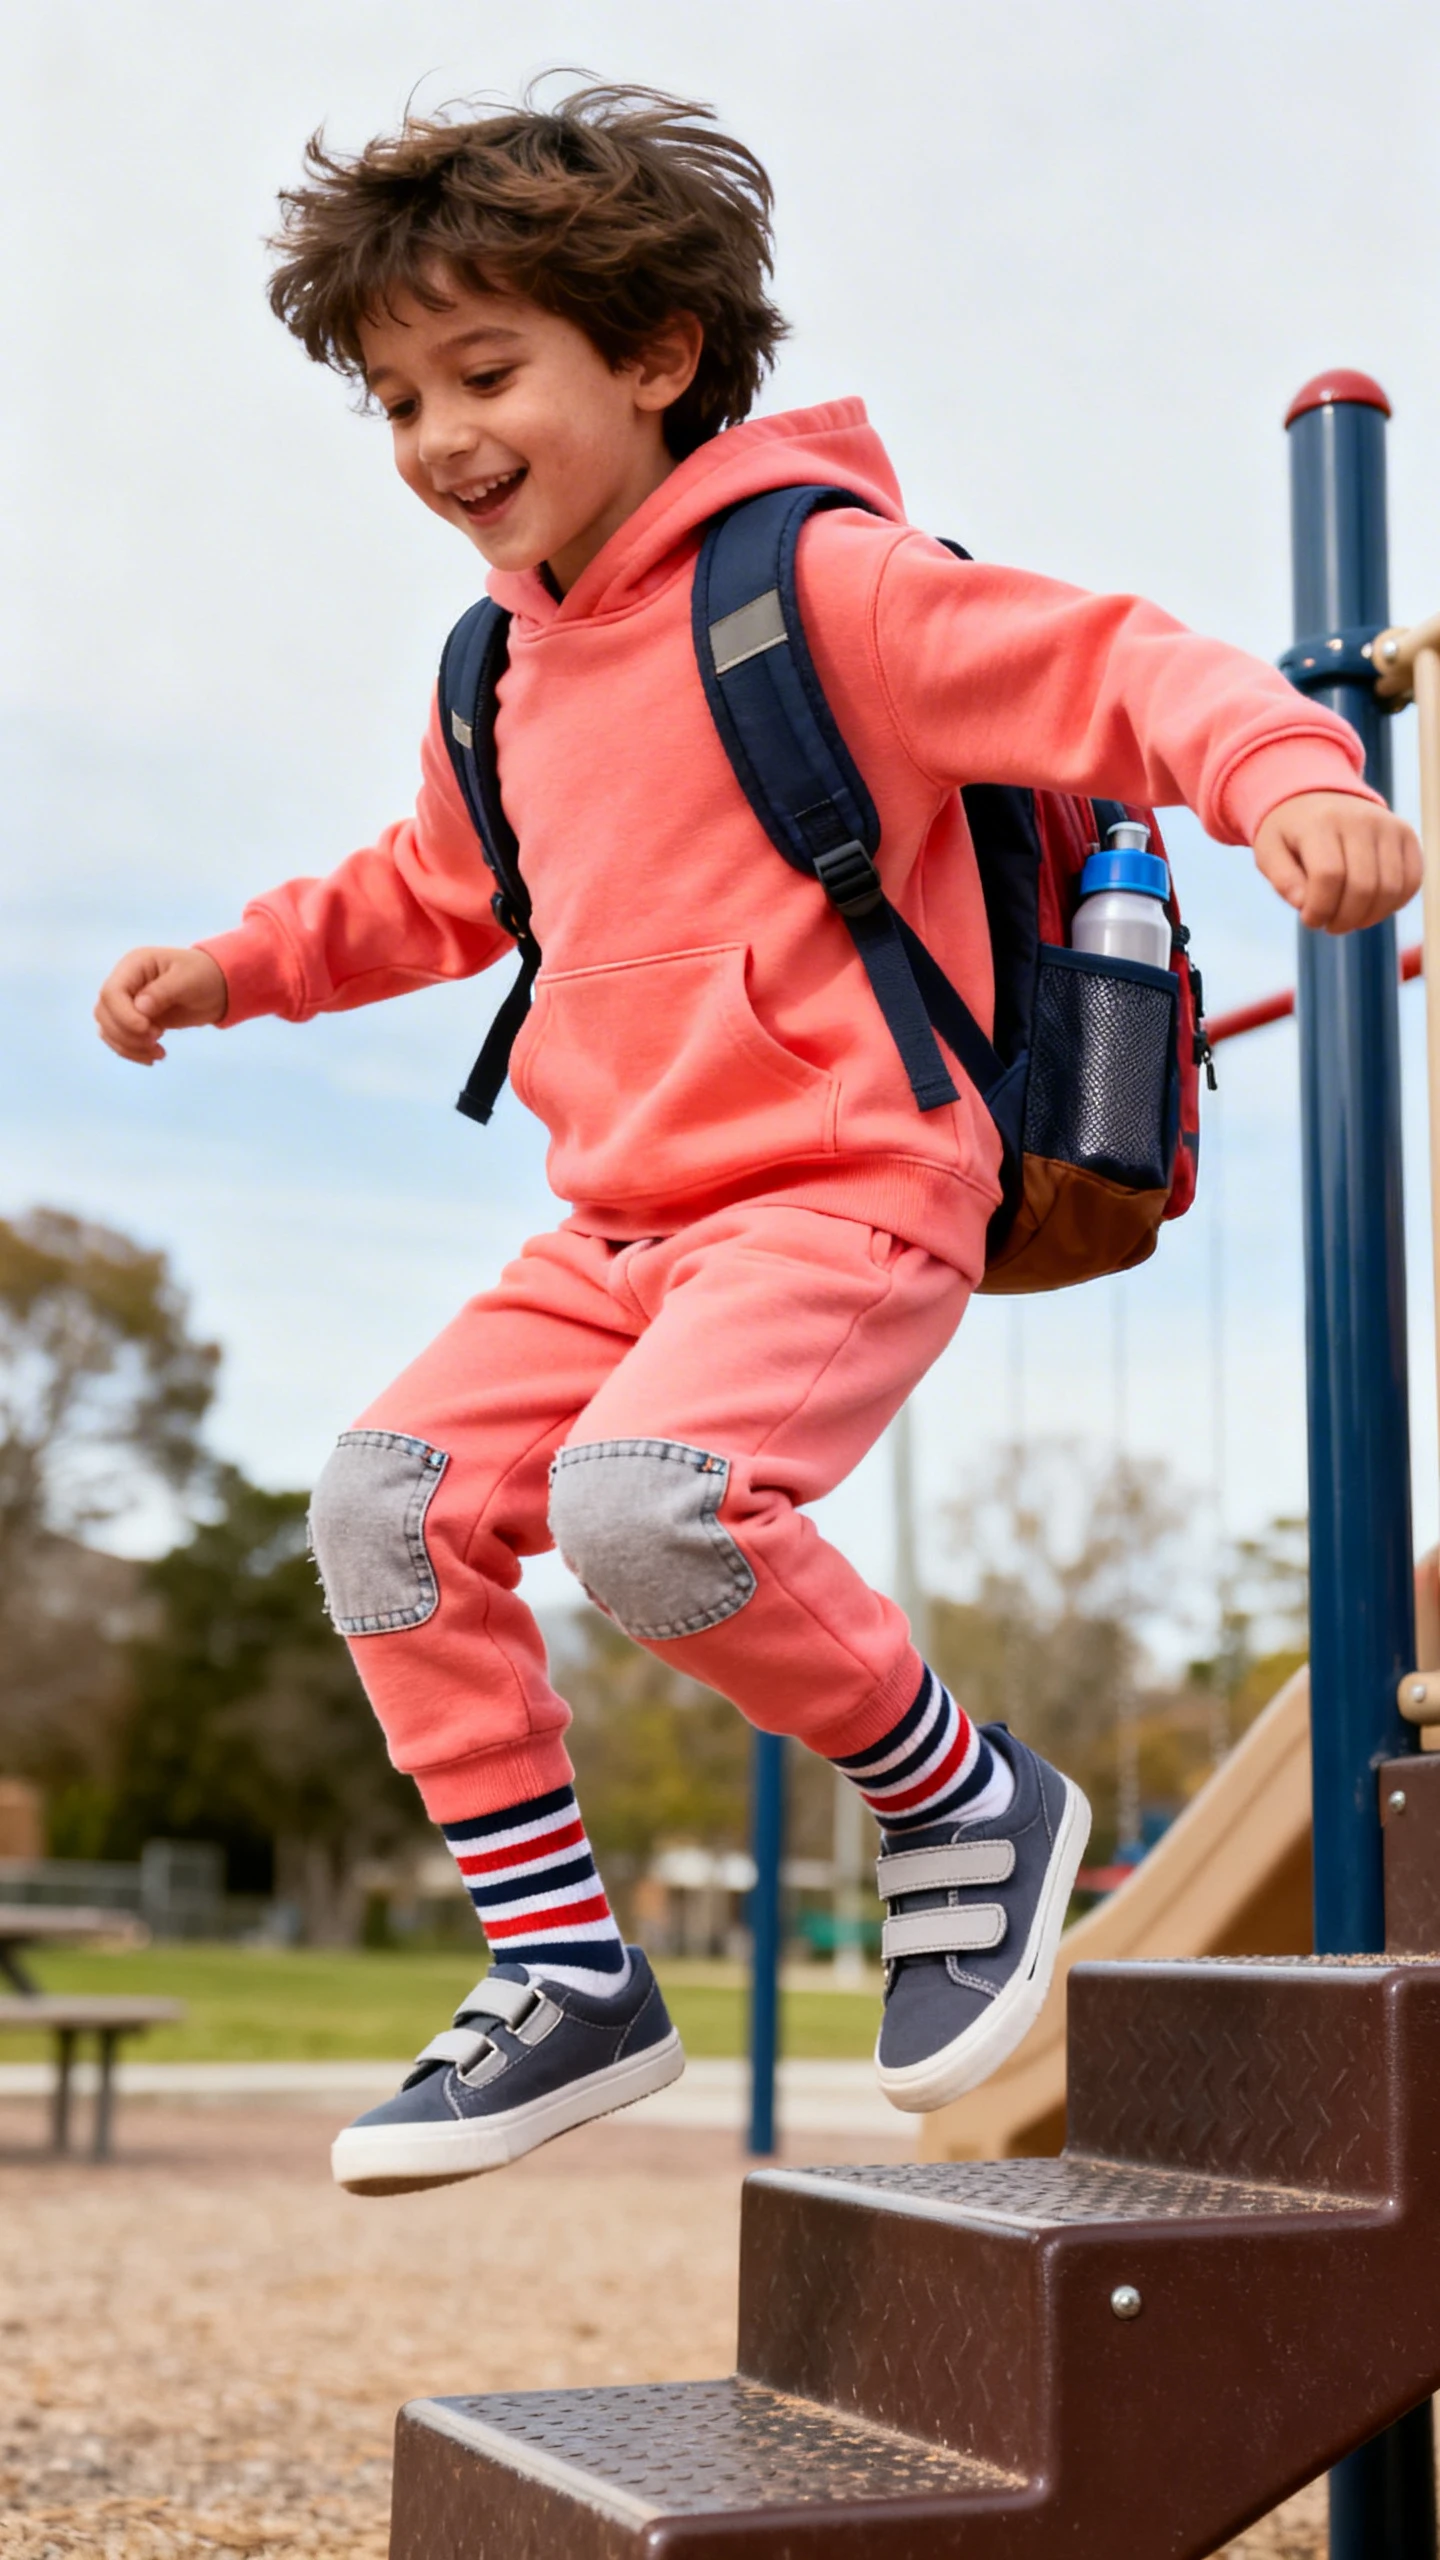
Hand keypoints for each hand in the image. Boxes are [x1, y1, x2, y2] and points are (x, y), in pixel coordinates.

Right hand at [95, 946, 227, 1063]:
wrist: (217, 988)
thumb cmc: (204, 976)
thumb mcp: (188, 979)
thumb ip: (163, 991)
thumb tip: (140, 1008)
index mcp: (134, 965)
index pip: (111, 992)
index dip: (123, 1015)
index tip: (147, 1028)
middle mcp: (124, 983)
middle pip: (104, 1013)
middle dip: (127, 1034)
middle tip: (157, 1038)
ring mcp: (126, 1003)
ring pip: (108, 1029)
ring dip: (129, 1047)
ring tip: (158, 1053)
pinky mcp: (133, 1021)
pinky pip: (119, 1040)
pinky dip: (133, 1052)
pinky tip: (154, 1057)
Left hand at [1253, 792, 1421, 933]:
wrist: (1318, 797)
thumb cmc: (1291, 833)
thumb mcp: (1269, 851)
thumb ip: (1282, 880)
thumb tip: (1304, 904)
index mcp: (1321, 822)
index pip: (1328, 876)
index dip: (1320, 909)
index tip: (1309, 919)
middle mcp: (1360, 819)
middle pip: (1362, 887)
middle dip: (1344, 919)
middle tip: (1330, 925)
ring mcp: (1388, 826)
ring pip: (1390, 889)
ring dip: (1369, 917)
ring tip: (1348, 919)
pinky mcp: (1406, 836)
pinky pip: (1411, 881)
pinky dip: (1392, 905)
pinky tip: (1370, 908)